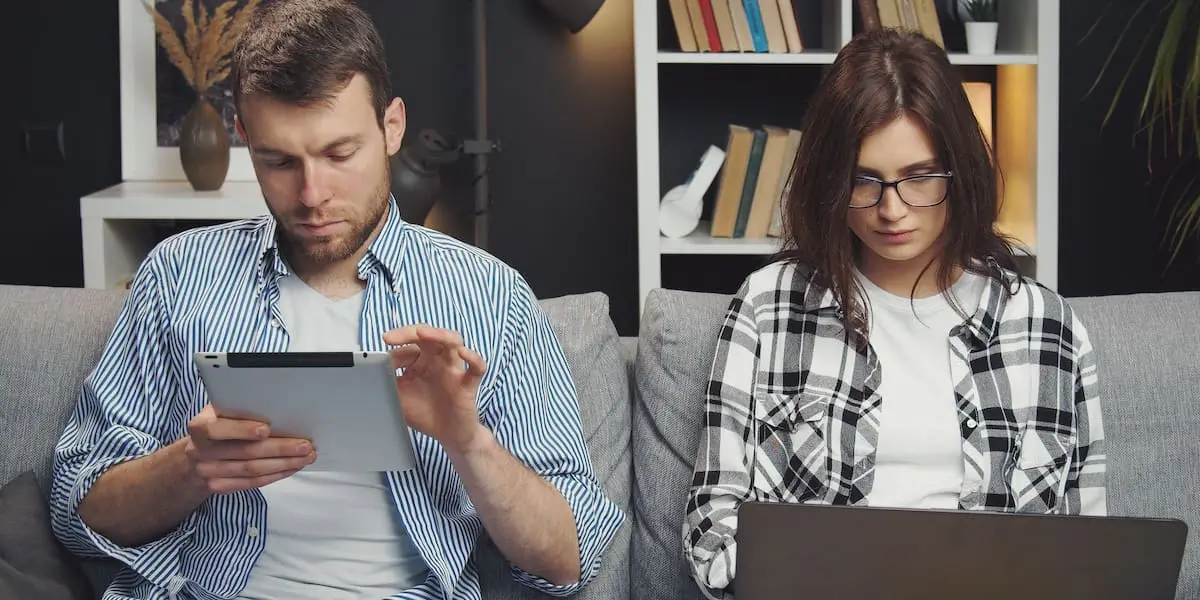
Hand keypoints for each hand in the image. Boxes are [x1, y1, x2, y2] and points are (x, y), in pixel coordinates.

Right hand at [184, 404, 315, 493]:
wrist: (199, 451)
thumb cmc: (220, 423)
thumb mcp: (222, 410)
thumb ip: (241, 408)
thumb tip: (278, 405)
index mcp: (200, 426)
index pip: (217, 429)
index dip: (242, 430)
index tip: (266, 429)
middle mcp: (199, 451)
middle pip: (243, 452)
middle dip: (279, 448)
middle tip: (304, 445)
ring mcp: (207, 472)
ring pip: (251, 470)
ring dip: (283, 464)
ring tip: (305, 457)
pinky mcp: (218, 486)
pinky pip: (251, 483)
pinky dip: (275, 475)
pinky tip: (291, 467)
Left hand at [384, 324, 487, 452]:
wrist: (448, 436)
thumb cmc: (425, 413)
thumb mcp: (398, 397)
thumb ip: (386, 382)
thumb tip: (372, 369)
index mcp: (421, 361)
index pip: (408, 344)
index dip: (394, 347)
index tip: (380, 352)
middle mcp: (438, 360)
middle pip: (429, 335)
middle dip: (410, 332)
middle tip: (392, 338)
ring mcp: (454, 370)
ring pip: (453, 342)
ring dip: (439, 334)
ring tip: (423, 333)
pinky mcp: (468, 383)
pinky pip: (476, 367)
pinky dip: (473, 358)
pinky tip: (463, 353)